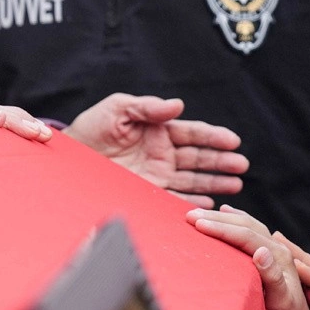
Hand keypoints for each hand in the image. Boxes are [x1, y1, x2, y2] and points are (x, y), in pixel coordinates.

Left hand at [66, 94, 248, 207]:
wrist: (68, 158)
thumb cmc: (91, 129)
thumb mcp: (117, 109)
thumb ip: (148, 107)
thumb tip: (178, 105)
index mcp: (158, 131)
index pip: (192, 134)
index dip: (213, 137)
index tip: (233, 141)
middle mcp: (162, 154)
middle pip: (198, 158)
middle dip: (221, 162)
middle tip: (241, 165)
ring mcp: (157, 175)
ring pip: (193, 179)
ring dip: (214, 182)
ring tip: (235, 186)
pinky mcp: (148, 193)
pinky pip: (175, 198)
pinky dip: (192, 201)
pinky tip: (208, 203)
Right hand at [186, 205, 309, 309]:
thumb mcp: (281, 302)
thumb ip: (272, 277)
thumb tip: (261, 252)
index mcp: (279, 256)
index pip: (246, 235)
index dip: (221, 228)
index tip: (197, 224)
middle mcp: (277, 248)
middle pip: (245, 225)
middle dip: (217, 218)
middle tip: (190, 214)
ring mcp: (273, 249)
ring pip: (247, 224)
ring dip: (223, 217)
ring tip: (200, 213)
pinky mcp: (269, 254)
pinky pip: (250, 229)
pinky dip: (235, 219)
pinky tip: (226, 212)